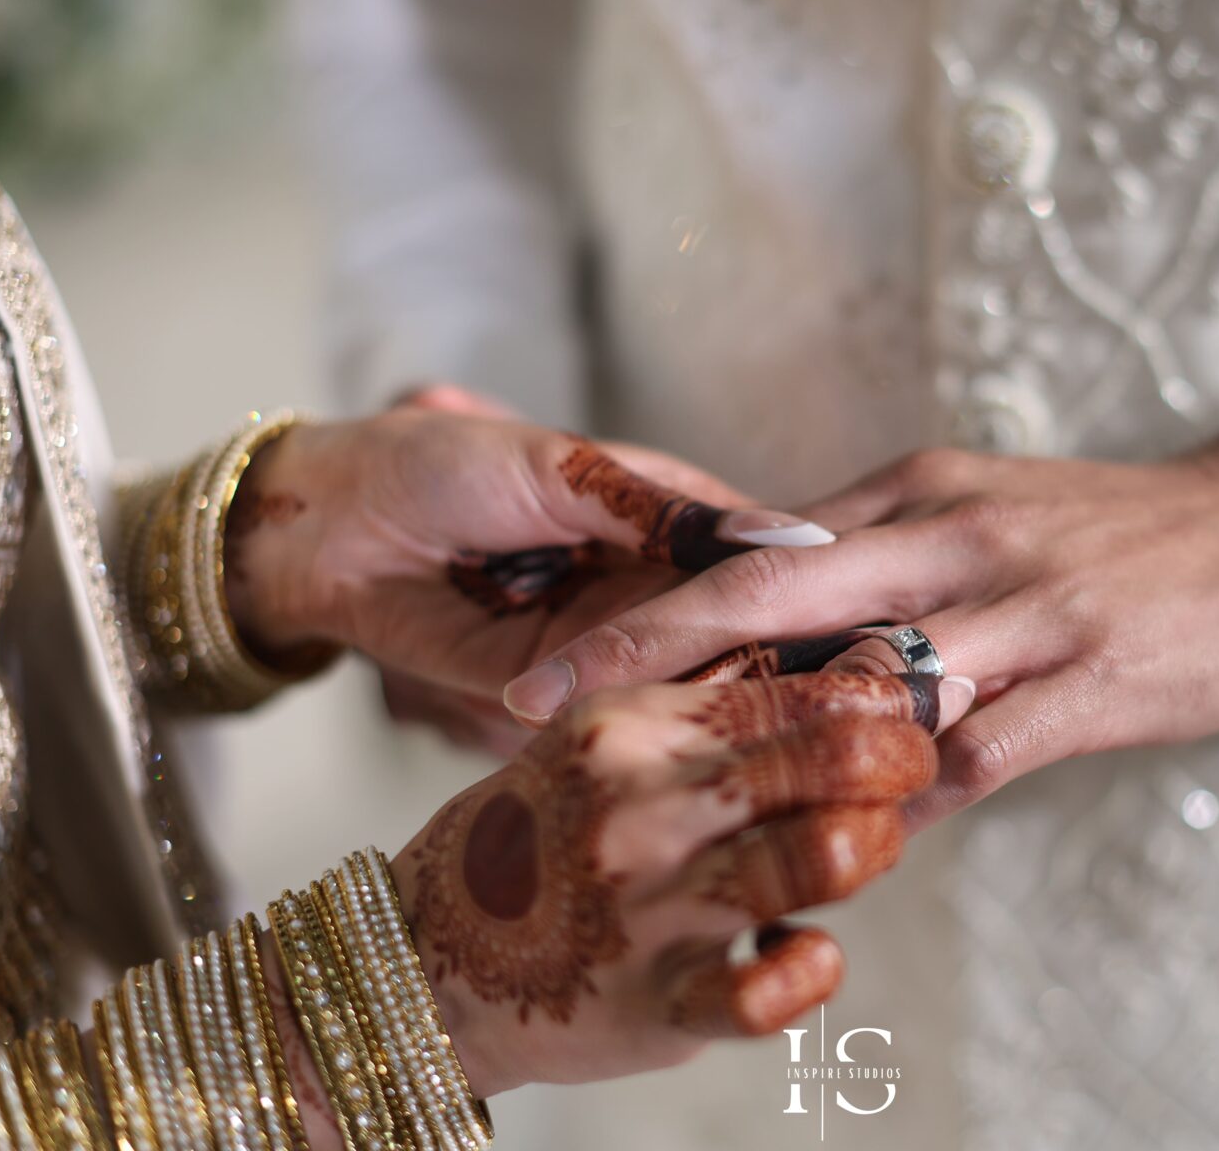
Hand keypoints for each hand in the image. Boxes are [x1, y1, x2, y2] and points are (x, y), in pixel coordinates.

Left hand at [221, 385, 833, 750]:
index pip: (766, 558)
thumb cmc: (442, 466)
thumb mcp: (562, 468)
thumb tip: (776, 536)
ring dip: (734, 707)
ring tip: (803, 736)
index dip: (820, 590)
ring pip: (689, 685)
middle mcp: (652, 589)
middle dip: (793, 664)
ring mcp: (608, 648)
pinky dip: (651, 732)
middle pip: (742, 633)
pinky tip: (707, 751)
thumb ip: (662, 511)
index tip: (889, 624)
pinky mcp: (555, 697)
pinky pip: (615, 718)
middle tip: (857, 704)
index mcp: (669, 517)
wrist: (329, 526)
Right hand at [388, 672, 959, 1094]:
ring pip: (824, 856)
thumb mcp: (605, 744)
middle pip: (831, 760)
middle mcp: (640, 803)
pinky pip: (771, 992)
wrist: (426, 953)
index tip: (919, 700)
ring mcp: (647, 906)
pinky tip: (809, 951)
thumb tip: (855, 687)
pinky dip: (814, 970)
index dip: (881, 693)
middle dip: (903, 761)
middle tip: (915, 769)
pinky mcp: (655, 1003)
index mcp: (629, 723)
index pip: (793, 685)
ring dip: (873, 848)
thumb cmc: (542, 835)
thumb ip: (708, 716)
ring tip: (866, 848)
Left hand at [502, 427, 1218, 826]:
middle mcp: (951, 534)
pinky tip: (851, 839)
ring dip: (764, 740)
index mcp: (914, 491)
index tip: (551, 643)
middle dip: (646, 646)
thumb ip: (878, 558)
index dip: (649, 596)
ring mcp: (1021, 606)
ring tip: (668, 794)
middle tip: (536, 705)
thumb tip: (768, 611)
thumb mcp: (980, 515)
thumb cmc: (1105, 536)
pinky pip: (974, 753)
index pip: (756, 542)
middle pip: (771, 587)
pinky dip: (904, 799)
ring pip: (864, 675)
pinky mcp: (1087, 677)